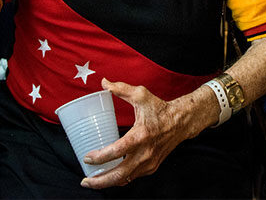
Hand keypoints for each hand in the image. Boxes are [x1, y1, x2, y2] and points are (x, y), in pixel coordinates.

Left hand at [79, 78, 213, 188]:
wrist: (181, 122)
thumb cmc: (160, 109)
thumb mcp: (141, 95)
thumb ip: (121, 89)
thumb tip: (104, 83)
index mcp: (140, 136)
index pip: (116, 151)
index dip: (99, 157)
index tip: (87, 157)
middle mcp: (145, 153)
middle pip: (119, 174)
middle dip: (99, 181)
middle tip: (85, 181)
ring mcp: (149, 162)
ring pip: (125, 179)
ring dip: (108, 182)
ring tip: (93, 181)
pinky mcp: (151, 167)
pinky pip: (132, 177)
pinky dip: (120, 178)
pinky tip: (110, 176)